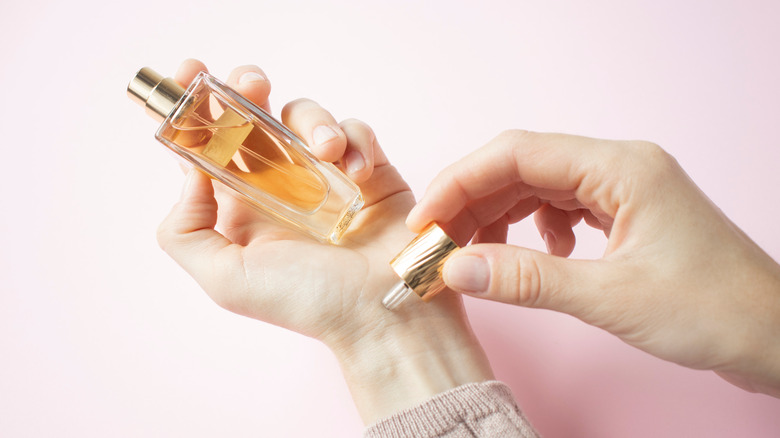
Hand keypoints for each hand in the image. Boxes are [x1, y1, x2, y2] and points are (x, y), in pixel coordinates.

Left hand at [156, 59, 492, 422]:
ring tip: (327, 153)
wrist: (383, 315)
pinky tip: (360, 176)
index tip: (188, 73)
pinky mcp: (367, 169)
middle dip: (246, 88)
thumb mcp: (226, 279)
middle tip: (251, 86)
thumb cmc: (307, 302)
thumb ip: (186, 231)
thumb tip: (190, 171)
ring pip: (304, 114)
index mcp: (239, 205)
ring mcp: (323, 174)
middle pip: (252, 114)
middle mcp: (277, 183)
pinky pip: (356, 130)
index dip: (191, 108)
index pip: (205, 147)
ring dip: (313, 122)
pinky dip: (356, 143)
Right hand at [407, 130, 779, 396]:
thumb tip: (457, 270)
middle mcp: (619, 166)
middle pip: (522, 167)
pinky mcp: (624, 214)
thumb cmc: (715, 310)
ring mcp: (622, 189)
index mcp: (621, 167)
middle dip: (472, 202)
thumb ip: (527, 279)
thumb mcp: (611, 297)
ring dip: (498, 217)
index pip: (517, 154)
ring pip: (537, 187)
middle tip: (436, 243)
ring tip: (471, 253)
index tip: (425, 219)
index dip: (460, 181)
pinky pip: (559, 208)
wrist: (774, 338)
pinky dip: (532, 230)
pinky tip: (534, 258)